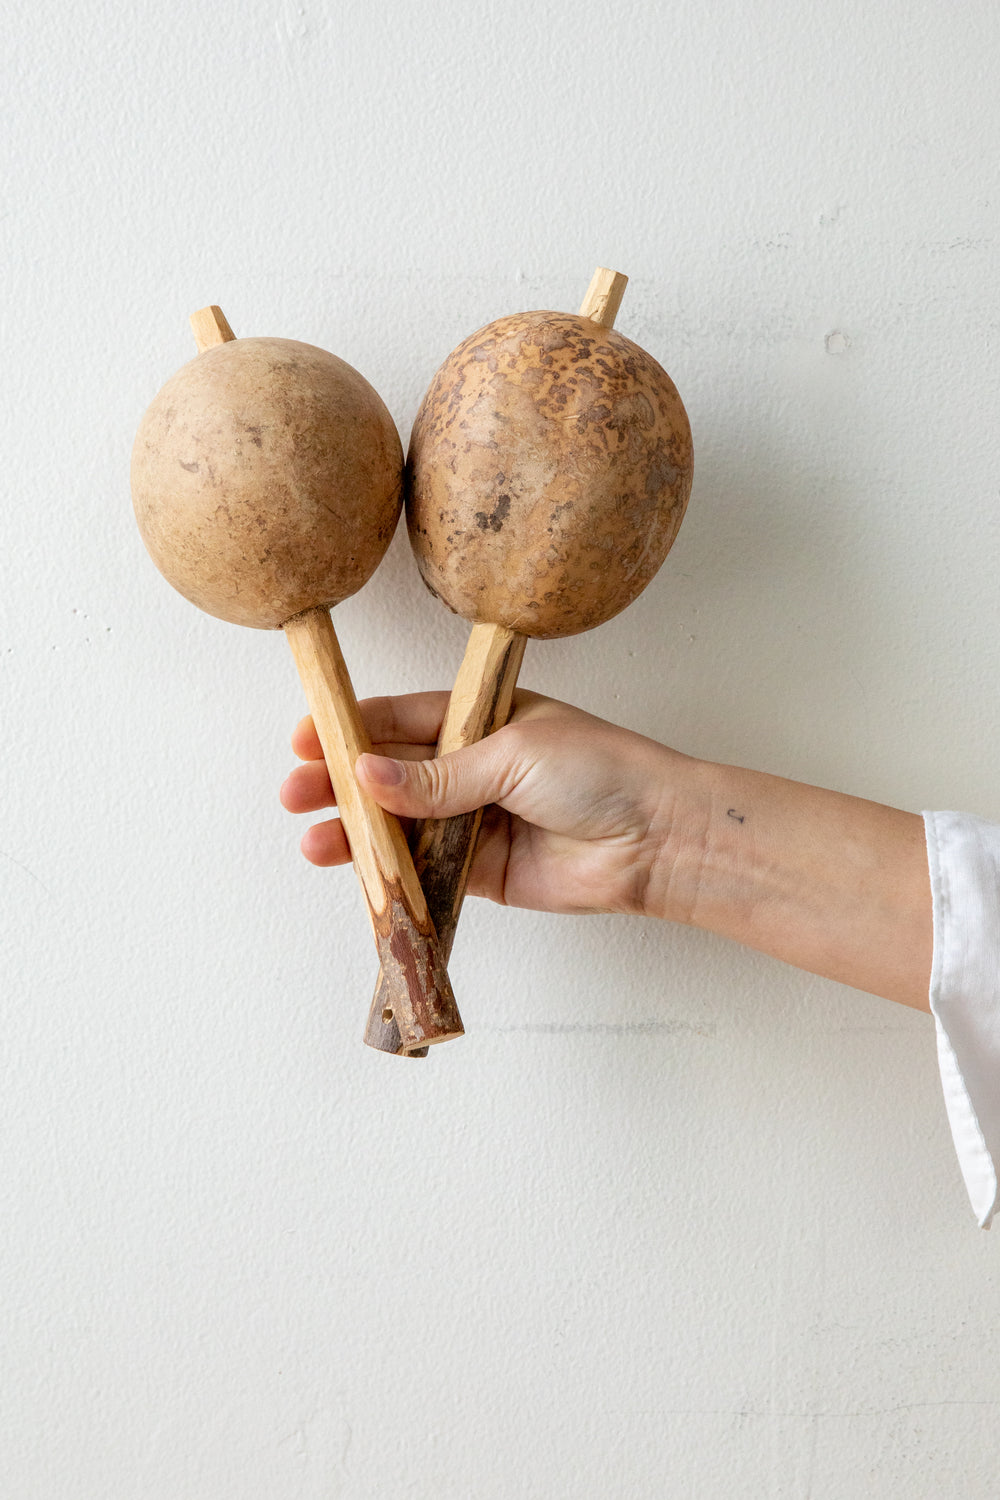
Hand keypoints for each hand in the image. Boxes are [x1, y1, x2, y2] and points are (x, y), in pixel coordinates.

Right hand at [281, 688, 932, 1010]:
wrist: (657, 838)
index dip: (354, 729)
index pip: (403, 720)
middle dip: (342, 784)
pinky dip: (392, 872)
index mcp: (481, 720)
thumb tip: (367, 775)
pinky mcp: (484, 871)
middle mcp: (473, 767)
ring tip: (314, 840)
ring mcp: (476, 820)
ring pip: (402, 825)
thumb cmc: (600, 771)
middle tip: (295, 793)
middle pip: (392, 775)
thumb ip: (437, 776)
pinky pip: (426, 870)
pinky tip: (356, 872)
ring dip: (357, 832)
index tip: (307, 738)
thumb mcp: (511, 755)